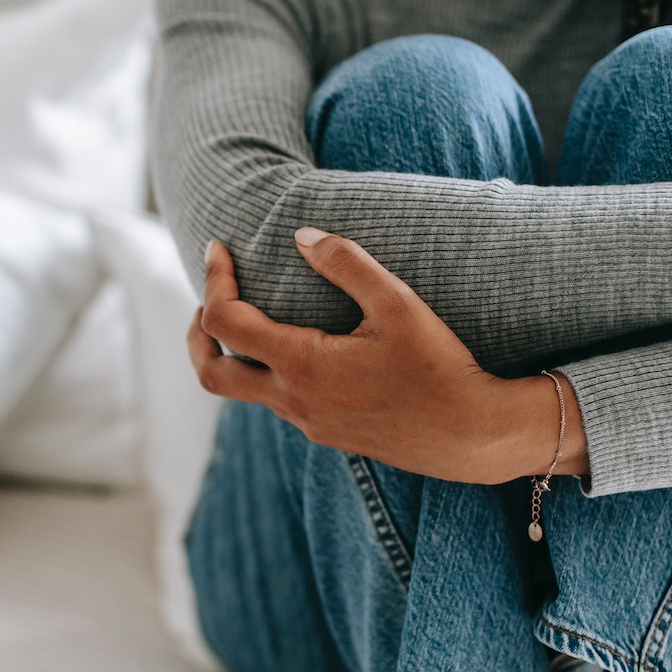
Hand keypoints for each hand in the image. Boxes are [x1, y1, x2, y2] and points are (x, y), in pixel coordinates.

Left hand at [189, 229, 586, 483]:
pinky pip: (278, 402)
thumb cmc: (439, 367)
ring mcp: (308, 422)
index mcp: (301, 365)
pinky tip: (298, 348)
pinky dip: (268, 371)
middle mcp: (294, 400)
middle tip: (208, 297)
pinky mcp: (328, 434)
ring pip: (245, 390)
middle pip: (210, 373)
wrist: (472, 436)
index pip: (225, 322)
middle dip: (198, 332)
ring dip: (235, 352)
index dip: (214, 280)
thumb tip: (301, 235)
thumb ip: (346, 263)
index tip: (218, 249)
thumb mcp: (397, 304)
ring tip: (251, 314)